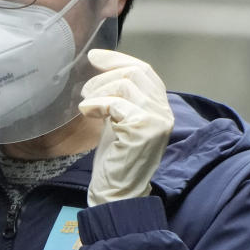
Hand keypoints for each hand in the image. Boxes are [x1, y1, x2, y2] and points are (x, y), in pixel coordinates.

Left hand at [79, 49, 173, 206]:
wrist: (117, 192)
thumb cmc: (116, 157)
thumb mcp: (118, 119)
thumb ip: (118, 96)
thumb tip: (101, 66)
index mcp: (160, 107)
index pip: (144, 70)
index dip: (118, 60)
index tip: (95, 57)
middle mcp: (165, 111)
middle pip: (136, 72)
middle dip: (105, 75)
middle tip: (85, 89)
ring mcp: (157, 120)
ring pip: (126, 84)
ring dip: (99, 90)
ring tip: (86, 104)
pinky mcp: (144, 130)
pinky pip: (117, 103)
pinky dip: (97, 103)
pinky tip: (87, 112)